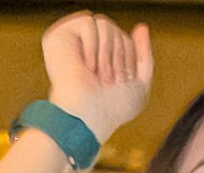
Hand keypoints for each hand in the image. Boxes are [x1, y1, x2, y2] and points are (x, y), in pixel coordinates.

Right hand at [38, 14, 153, 145]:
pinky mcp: (58, 37)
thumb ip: (144, 56)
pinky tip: (87, 65)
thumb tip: (141, 27)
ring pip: (104, 23)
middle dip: (120, 55)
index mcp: (100, 56)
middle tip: (109, 80)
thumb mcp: (140, 85)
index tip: (123, 80)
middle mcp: (84, 47)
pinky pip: (88, 22)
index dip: (130, 56)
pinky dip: (92, 45)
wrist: (88, 119)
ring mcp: (71, 41)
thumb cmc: (110, 111)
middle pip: (116, 28)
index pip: (124, 37)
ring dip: (107, 53)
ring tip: (98, 74)